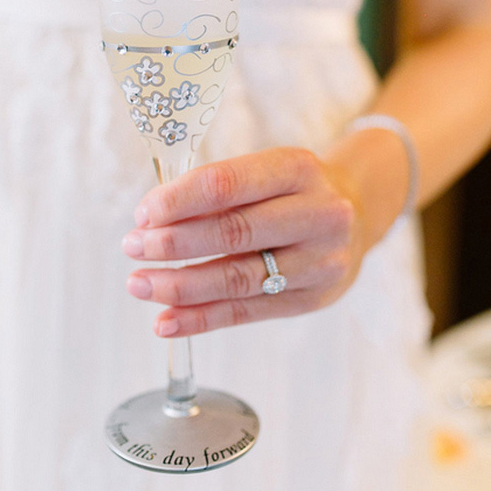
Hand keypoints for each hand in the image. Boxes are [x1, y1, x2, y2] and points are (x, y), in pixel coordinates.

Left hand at [122, 147, 373, 337]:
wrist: (357, 214)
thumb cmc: (293, 190)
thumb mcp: (267, 172)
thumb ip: (219, 193)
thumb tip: (153, 220)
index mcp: (298, 168)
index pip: (229, 184)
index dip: (180, 200)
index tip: (143, 214)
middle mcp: (317, 214)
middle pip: (234, 233)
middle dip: (174, 243)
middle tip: (133, 247)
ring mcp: (318, 261)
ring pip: (238, 279)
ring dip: (180, 286)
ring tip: (140, 284)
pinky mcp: (311, 299)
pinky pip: (246, 313)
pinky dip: (201, 319)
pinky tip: (166, 322)